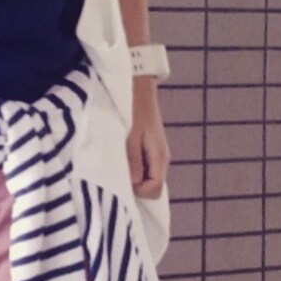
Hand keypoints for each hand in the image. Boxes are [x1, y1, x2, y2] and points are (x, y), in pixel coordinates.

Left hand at [126, 79, 169, 198]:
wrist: (139, 89)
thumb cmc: (133, 110)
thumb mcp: (130, 136)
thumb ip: (133, 161)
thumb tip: (133, 183)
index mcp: (159, 157)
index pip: (154, 189)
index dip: (138, 191)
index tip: (123, 180)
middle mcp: (161, 160)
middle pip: (152, 187)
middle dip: (136, 187)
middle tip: (119, 173)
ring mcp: (156, 156)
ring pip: (148, 179)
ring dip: (134, 178)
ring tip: (120, 164)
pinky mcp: (150, 151)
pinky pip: (144, 170)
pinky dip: (134, 170)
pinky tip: (123, 159)